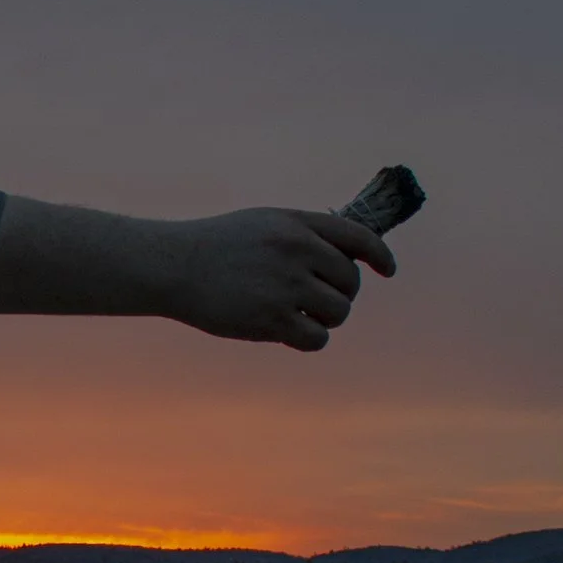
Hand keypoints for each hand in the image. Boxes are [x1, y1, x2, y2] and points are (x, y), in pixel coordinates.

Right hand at [163, 208, 396, 350]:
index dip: (379, 256)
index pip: (358, 237)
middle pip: (350, 281)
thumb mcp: (266, 223)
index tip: (387, 270)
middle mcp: (296, 250)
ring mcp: (284, 285)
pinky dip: (310, 338)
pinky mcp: (271, 319)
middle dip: (340, 294)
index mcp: (297, 224)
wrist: (175, 265)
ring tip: (299, 315)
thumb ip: (306, 234)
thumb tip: (352, 256)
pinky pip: (317, 338)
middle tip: (316, 299)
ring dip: (325, 318)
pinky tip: (290, 332)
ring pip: (338, 312)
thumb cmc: (221, 245)